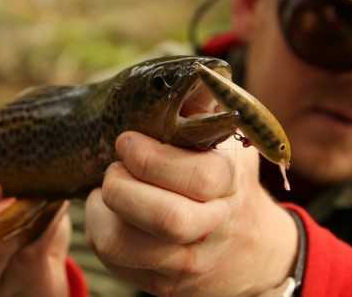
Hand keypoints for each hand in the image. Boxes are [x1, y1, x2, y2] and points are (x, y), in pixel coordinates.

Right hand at [0, 151, 70, 296]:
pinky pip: (26, 255)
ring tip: (29, 197)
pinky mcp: (17, 280)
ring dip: (9, 217)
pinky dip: (42, 225)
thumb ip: (0, 152)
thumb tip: (18, 112)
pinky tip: (52, 206)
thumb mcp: (3, 178)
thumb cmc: (16, 210)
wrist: (44, 264)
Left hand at [85, 132, 297, 296]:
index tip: (126, 141)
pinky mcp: (163, 285)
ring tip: (108, 190)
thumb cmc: (228, 183)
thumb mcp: (228, 143)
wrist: (252, 252)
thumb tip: (189, 75)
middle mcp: (212, 228)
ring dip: (101, 210)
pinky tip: (111, 213)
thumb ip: (209, 111)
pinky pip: (114, 261)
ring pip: (125, 245)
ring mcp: (187, 263)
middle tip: (114, 169)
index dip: (151, 158)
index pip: (195, 177)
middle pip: (164, 217)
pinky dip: (99, 230)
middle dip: (122, 186)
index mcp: (229, 184)